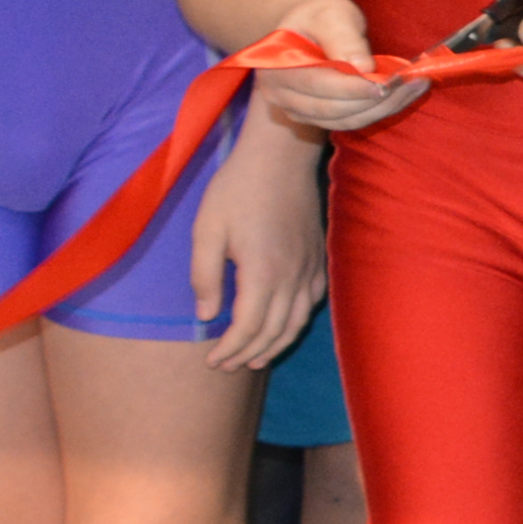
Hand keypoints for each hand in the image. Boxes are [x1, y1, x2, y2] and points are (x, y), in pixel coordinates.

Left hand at [193, 112, 325, 369]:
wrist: (280, 157)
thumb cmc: (237, 188)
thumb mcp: (207, 229)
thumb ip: (204, 276)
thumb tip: (207, 316)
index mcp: (262, 271)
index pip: (248, 328)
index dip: (229, 349)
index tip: (212, 360)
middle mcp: (291, 277)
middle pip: (273, 332)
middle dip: (248, 355)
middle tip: (226, 366)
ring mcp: (309, 269)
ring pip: (296, 323)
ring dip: (274, 346)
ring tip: (254, 360)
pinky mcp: (318, 259)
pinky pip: (311, 304)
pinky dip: (295, 324)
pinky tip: (282, 327)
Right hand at [254, 0, 422, 135]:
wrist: (304, 26)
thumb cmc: (317, 14)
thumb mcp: (330, 13)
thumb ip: (342, 37)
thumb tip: (362, 67)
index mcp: (277, 66)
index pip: (320, 85)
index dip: (355, 88)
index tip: (387, 83)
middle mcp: (281, 95)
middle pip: (334, 109)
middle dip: (378, 99)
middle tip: (414, 82)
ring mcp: (297, 110)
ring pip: (346, 120)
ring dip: (385, 107)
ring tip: (417, 85)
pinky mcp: (317, 117)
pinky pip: (351, 120)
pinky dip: (379, 110)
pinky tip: (404, 94)